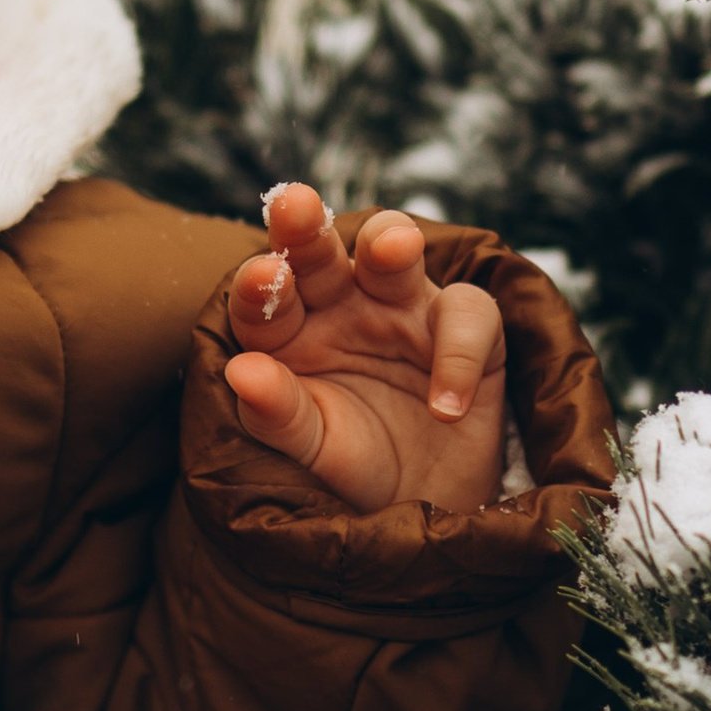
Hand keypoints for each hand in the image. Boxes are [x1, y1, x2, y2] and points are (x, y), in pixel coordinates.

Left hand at [224, 186, 507, 514]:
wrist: (426, 504)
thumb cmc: (353, 469)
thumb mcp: (311, 449)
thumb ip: (277, 414)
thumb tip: (242, 373)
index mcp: (288, 330)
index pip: (264, 297)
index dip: (261, 285)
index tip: (264, 276)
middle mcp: (340, 305)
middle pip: (319, 252)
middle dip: (308, 227)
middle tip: (297, 207)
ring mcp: (403, 308)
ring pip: (394, 250)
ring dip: (391, 242)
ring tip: (393, 250)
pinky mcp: (463, 325)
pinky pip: (468, 312)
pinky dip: (461, 353)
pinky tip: (446, 407)